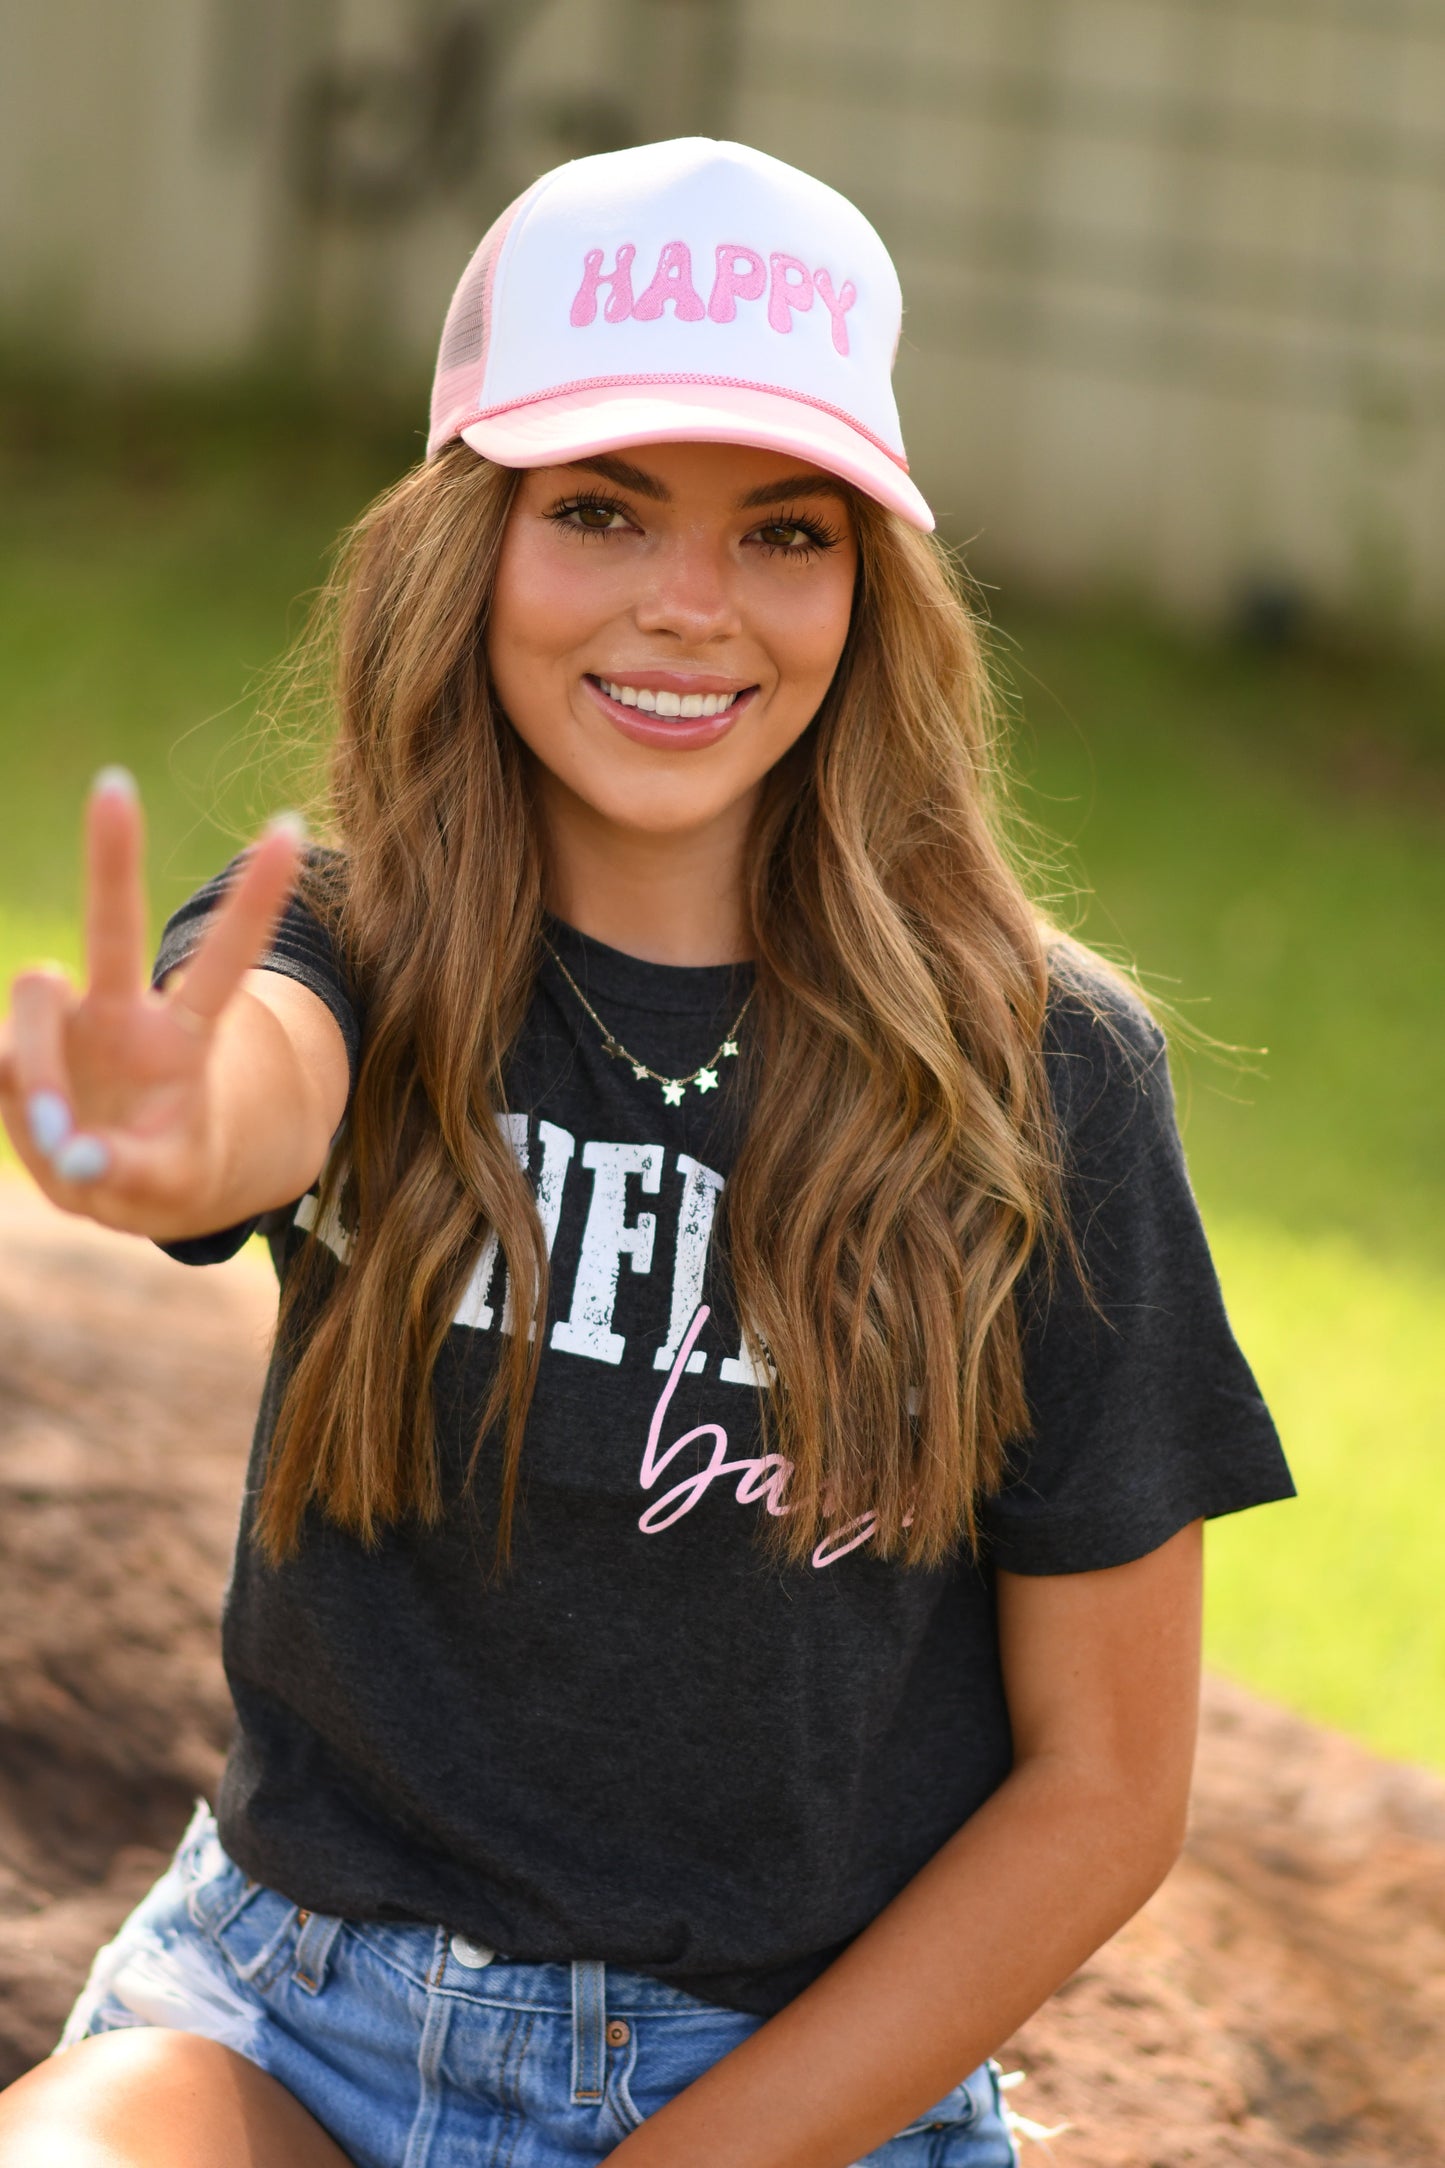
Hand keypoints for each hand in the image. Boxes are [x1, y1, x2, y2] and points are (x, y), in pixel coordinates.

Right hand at [0, 768, 303, 1236]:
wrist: (110, 1180)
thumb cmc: (155, 1173)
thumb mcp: (163, 1188)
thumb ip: (126, 1172)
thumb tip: (70, 1150)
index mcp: (183, 1039)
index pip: (227, 957)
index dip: (257, 900)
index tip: (285, 828)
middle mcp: (125, 1016)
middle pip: (115, 927)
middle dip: (112, 857)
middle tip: (112, 784)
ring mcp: (67, 1027)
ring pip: (38, 999)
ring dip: (43, 1071)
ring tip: (63, 1138)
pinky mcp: (15, 1053)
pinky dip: (10, 1084)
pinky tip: (40, 1127)